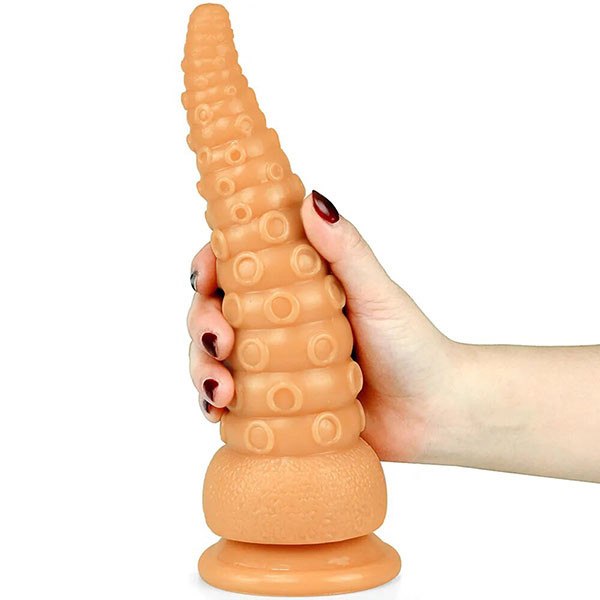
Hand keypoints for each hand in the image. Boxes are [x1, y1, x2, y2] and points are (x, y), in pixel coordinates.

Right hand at [187, 191, 456, 462]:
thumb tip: (311, 197)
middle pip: (214, 311)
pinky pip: (231, 402)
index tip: (207, 277)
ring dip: (201, 368)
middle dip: (201, 322)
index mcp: (296, 287)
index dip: (209, 266)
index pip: (238, 266)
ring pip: (214, 356)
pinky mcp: (276, 405)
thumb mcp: (377, 294)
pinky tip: (217, 412)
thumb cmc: (411, 346)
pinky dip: (214, 403)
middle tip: (219, 340)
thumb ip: (345, 250)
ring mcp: (274, 365)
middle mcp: (278, 322)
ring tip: (221, 390)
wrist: (434, 413)